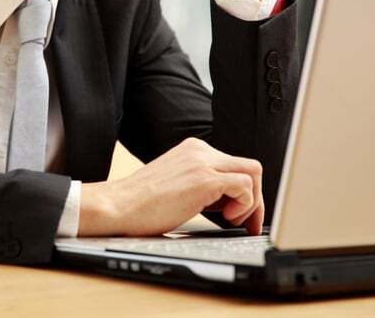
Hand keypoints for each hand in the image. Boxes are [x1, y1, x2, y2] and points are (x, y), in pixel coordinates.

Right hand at [78, 137, 263, 236]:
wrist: (118, 206)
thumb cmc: (142, 203)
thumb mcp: (177, 184)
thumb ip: (202, 183)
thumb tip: (229, 201)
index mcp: (193, 149)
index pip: (235, 164)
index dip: (245, 193)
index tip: (242, 216)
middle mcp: (200, 150)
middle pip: (250, 166)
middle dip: (256, 198)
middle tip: (248, 224)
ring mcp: (202, 162)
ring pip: (253, 173)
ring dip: (251, 202)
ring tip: (232, 220)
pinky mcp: (204, 179)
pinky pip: (245, 186)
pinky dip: (244, 205)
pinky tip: (225, 217)